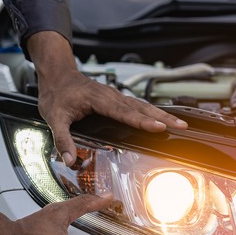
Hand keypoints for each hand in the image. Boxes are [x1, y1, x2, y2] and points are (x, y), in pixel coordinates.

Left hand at [27, 31, 187, 165]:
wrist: (56, 75)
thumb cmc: (56, 94)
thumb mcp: (53, 118)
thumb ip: (62, 140)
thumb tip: (69, 160)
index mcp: (98, 99)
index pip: (124, 112)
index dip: (142, 121)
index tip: (158, 127)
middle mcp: (111, 95)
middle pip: (141, 107)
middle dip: (163, 117)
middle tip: (182, 125)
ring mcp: (115, 96)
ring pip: (142, 105)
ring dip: (162, 114)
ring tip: (180, 123)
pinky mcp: (116, 98)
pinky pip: (138, 105)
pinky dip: (152, 112)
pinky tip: (162, 119)